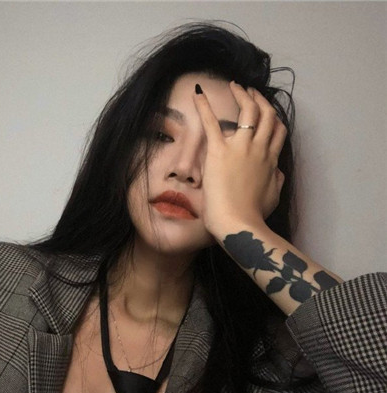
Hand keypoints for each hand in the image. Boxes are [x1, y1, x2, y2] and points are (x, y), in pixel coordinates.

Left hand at [193, 82, 286, 234]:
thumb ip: (276, 181)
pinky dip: (204, 106)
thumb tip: (279, 171)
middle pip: (267, 115)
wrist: (239, 223)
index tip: (266, 111)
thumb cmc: (253, 215)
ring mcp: (241, 148)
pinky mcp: (219, 151)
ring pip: (249, 111)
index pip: (278, 131)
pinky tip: (197, 93)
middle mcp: (260, 149)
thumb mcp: (272, 197)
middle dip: (260, 99)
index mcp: (271, 161)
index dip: (273, 117)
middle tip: (250, 91)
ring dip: (243, 95)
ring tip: (235, 86)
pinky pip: (211, 122)